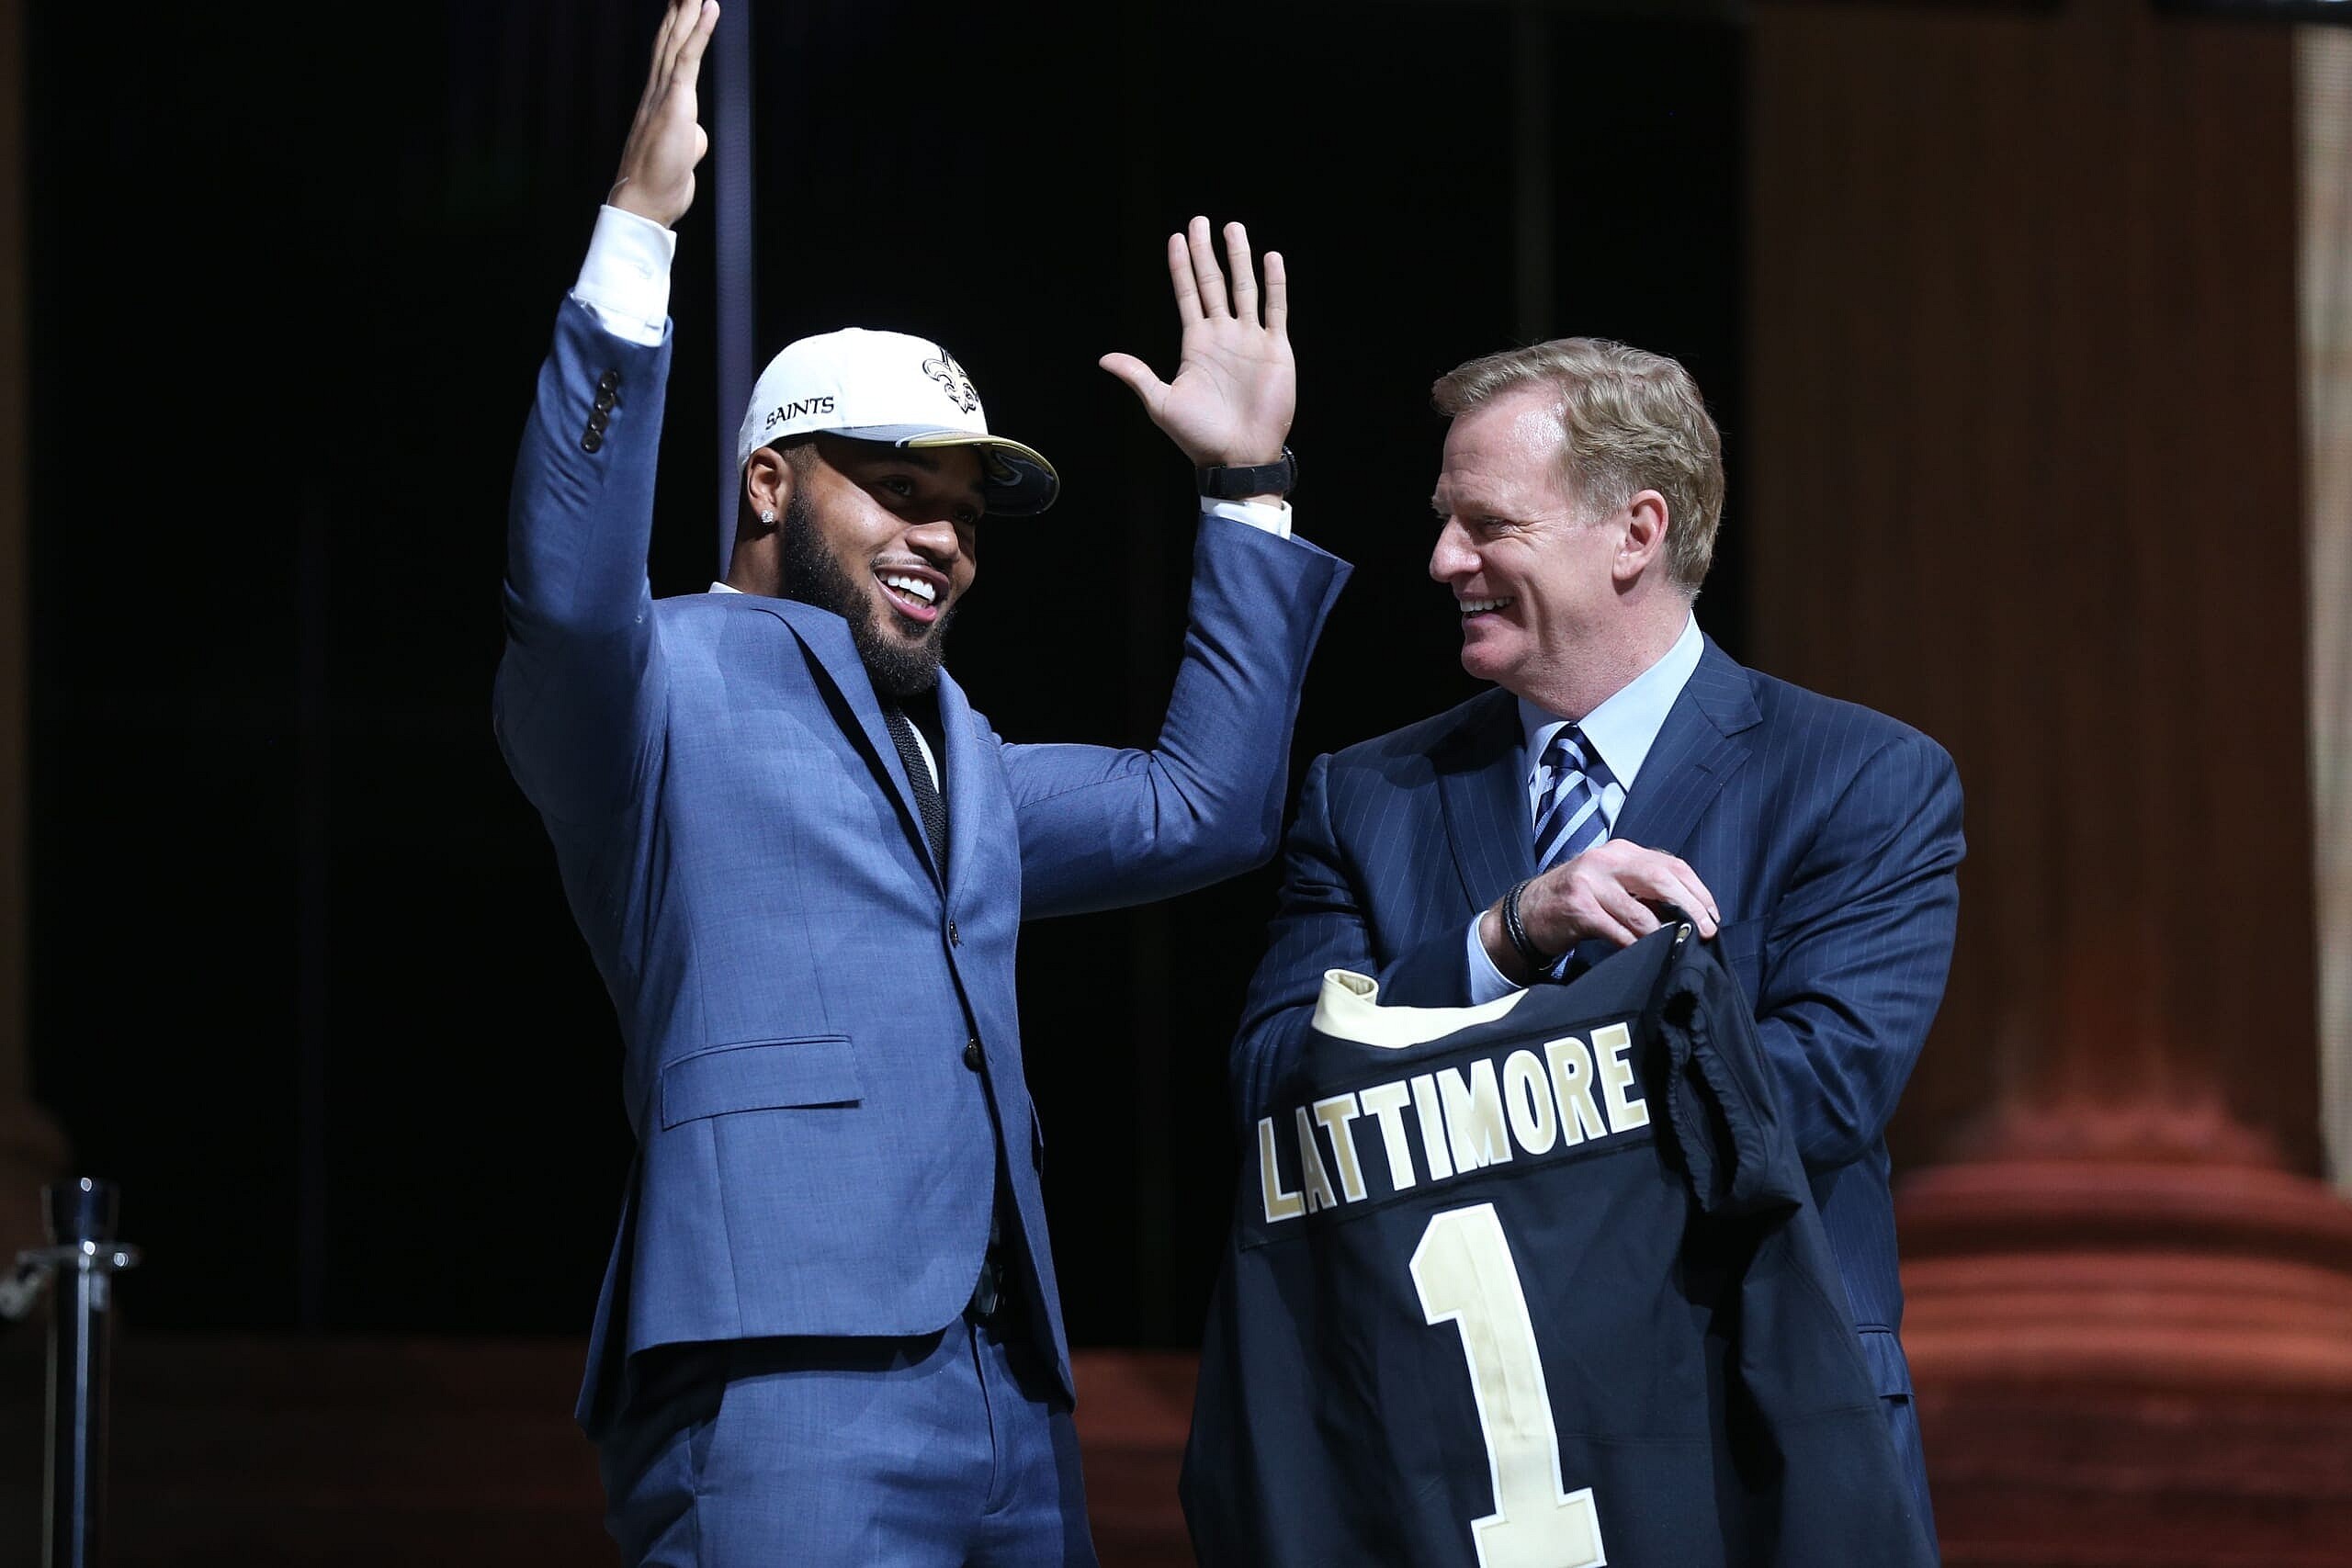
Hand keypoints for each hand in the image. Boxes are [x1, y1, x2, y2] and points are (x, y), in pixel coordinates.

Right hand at [607, 0, 719, 228]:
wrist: (645, 201)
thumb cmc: (661, 182)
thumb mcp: (682, 155)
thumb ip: (688, 137)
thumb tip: (694, 136)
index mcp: (659, 101)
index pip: (668, 54)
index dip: (676, 27)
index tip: (682, 2)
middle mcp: (657, 91)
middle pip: (670, 38)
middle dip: (679, 8)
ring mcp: (664, 94)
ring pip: (677, 40)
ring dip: (688, 9)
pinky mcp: (675, 102)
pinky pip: (688, 58)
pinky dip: (701, 31)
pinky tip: (709, 7)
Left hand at [1100, 217, 1293, 472]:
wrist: (1238, 455)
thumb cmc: (1199, 435)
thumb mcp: (1161, 404)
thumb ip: (1137, 375)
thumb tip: (1104, 358)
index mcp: (1195, 344)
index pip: (1186, 294)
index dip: (1181, 266)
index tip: (1176, 237)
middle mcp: (1222, 335)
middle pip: (1213, 283)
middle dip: (1207, 252)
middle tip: (1201, 220)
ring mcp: (1250, 340)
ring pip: (1244, 288)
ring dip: (1240, 258)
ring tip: (1234, 228)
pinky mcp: (1275, 349)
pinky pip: (1274, 309)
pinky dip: (1274, 284)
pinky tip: (1270, 258)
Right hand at [1481, 840, 1720, 982]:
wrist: (1531, 910)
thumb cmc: (1582, 900)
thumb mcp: (1614, 883)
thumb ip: (1646, 889)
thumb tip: (1691, 914)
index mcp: (1622, 851)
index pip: (1671, 865)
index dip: (1698, 891)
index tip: (1712, 915)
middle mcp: (1607, 860)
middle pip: (1661, 879)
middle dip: (1689, 908)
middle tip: (1705, 931)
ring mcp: (1590, 883)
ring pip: (1640, 911)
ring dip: (1662, 933)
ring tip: (1676, 945)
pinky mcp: (1578, 908)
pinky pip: (1616, 930)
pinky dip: (1634, 944)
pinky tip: (1644, 953)